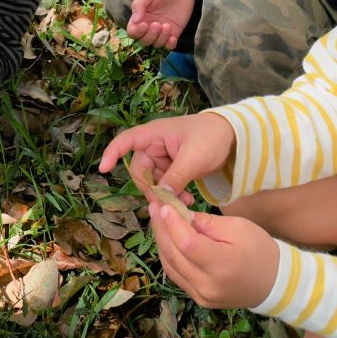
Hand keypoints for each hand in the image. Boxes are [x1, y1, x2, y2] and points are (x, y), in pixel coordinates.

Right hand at [99, 112, 235, 201]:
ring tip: (184, 203)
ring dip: (164, 194)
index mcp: (155, 134)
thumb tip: (161, 195)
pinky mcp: (172, 168)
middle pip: (139, 170)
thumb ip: (177, 175)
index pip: (126, 140)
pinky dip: (172, 194)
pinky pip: (164, 184)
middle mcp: (154, 145)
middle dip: (151, 188)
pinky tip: (186, 201)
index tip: (103, 169)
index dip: (112, 153)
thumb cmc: (211, 137)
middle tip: (168, 202)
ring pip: (152, 181)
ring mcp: (163, 158)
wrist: (233, 137)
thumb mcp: (194, 157)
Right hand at [126, 0, 194, 48]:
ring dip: (160, 38)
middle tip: (157, 24)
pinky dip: (170, 45)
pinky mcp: (174, 33)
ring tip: (167, 26)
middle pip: (144, 41)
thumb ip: (138, 6)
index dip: (137, 32)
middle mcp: (149, 26)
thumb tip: (135, 21)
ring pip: (156, 44)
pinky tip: (173, 37)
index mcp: (140, 18)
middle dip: (150, 35)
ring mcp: (161, 31)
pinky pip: (169, 46)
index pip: (133, 32)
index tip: (144, 24)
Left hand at [150, 204, 279, 309]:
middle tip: (154, 207)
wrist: (273, 282)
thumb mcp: (238, 227)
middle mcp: (208, 286)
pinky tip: (166, 239)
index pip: (187, 243)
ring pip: (171, 266)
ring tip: (157, 220)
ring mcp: (202, 296)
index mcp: (222, 266)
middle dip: (161, 228)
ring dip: (161, 241)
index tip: (163, 205)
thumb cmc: (258, 249)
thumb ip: (207, 223)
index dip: (172, 223)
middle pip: (174, 254)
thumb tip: (181, 215)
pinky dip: (168, 255)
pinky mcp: (199, 299)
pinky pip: (176, 275)